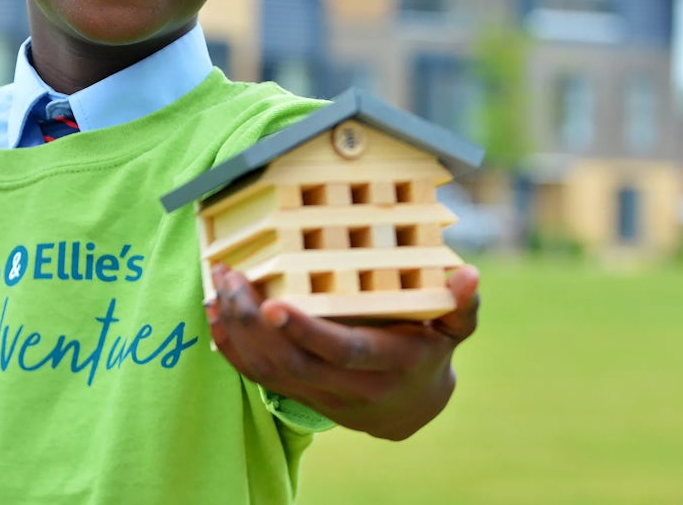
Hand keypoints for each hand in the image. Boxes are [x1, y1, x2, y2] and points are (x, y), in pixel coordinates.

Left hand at [206, 263, 479, 440]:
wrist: (410, 407)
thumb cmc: (428, 349)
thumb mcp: (453, 328)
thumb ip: (460, 304)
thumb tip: (467, 275)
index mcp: (388, 363)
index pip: (341, 351)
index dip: (306, 331)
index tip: (273, 304)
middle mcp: (350, 386)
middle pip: (292, 361)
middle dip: (253, 321)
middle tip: (231, 277)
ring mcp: (319, 394)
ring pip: (267, 370)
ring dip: (236, 329)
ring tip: (219, 283)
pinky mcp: (298, 393)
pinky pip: (256, 377)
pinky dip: (230, 346)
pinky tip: (215, 312)